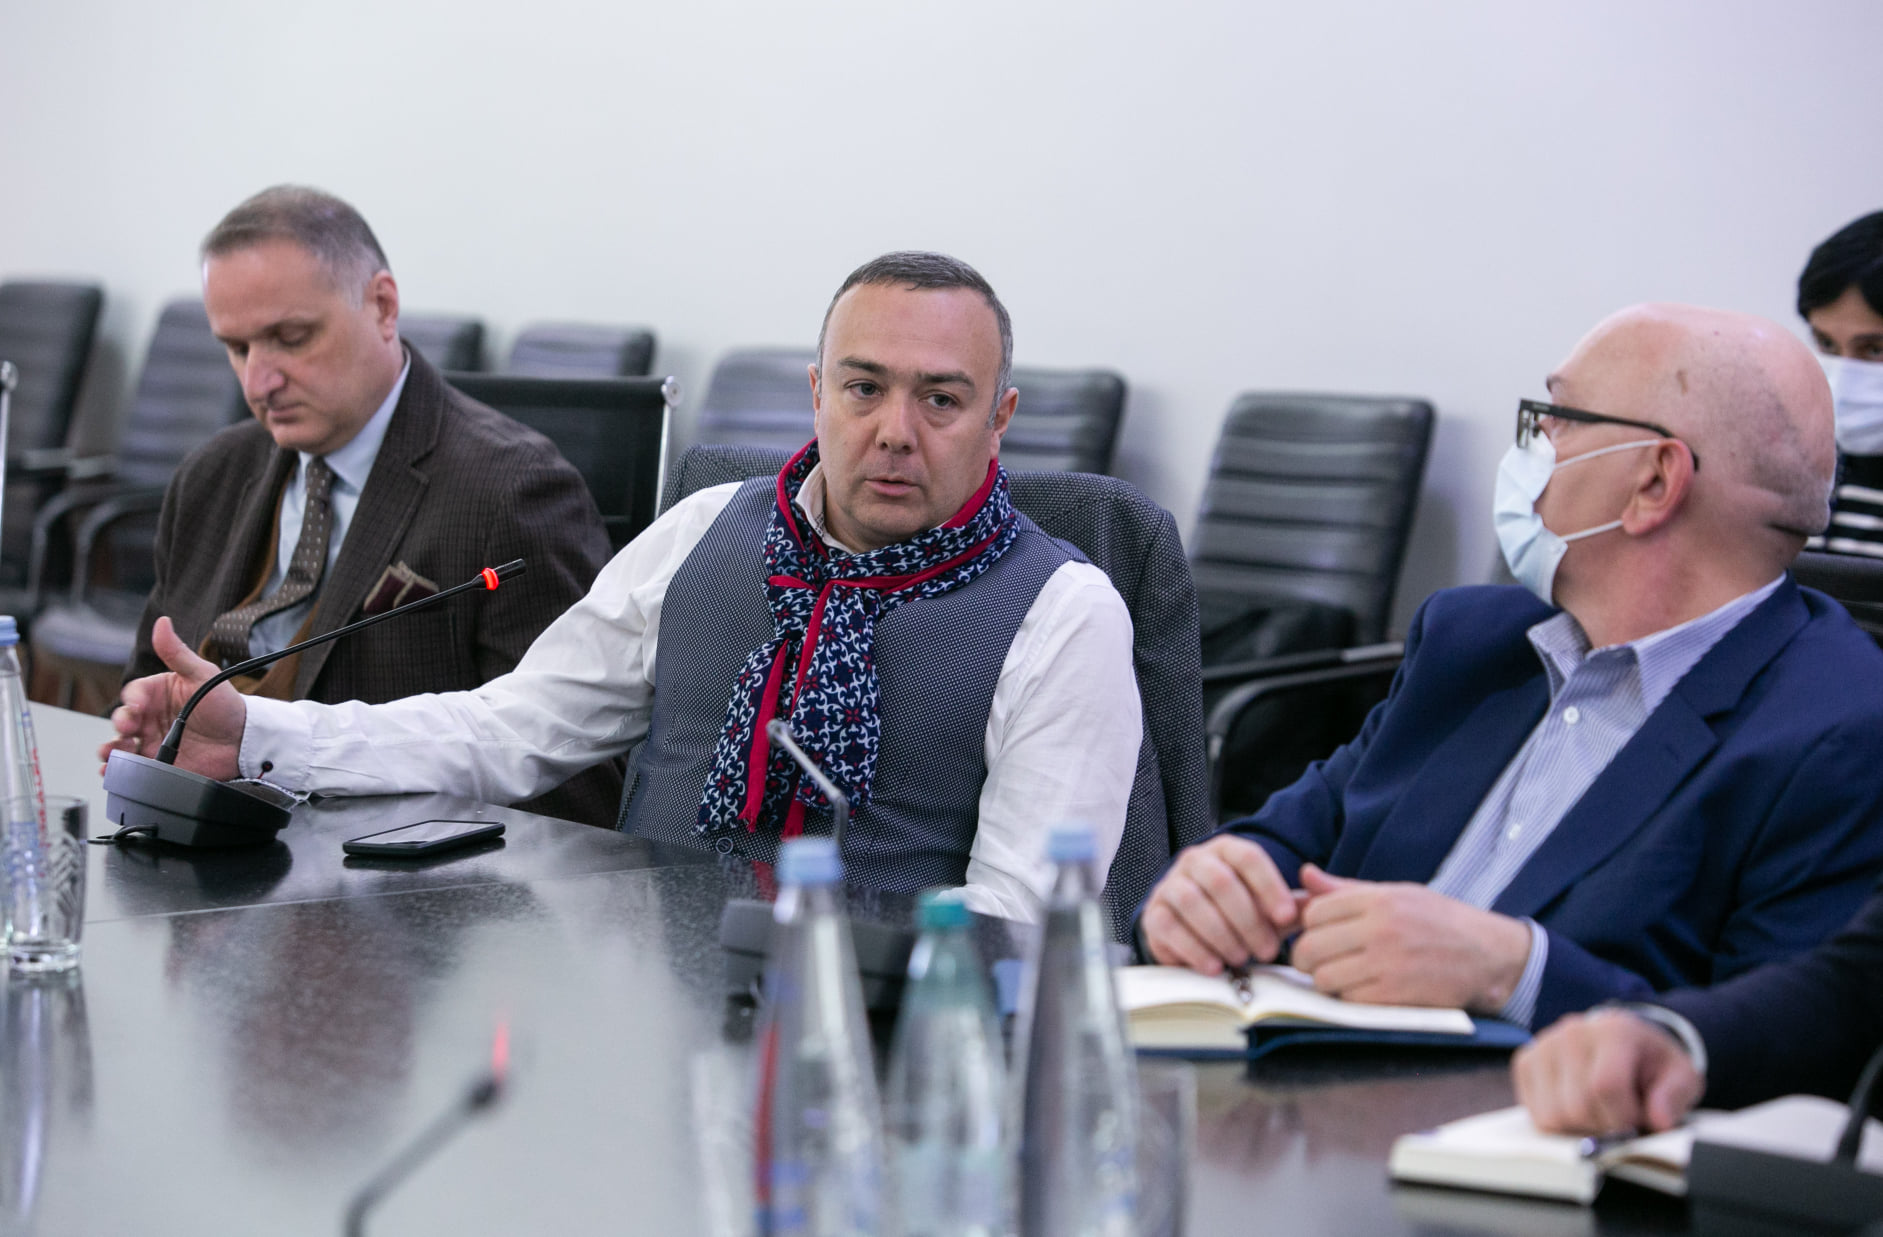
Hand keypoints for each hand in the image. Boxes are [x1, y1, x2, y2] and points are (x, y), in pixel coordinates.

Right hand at [100, 616, 245, 781]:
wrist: (246, 741)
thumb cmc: (227, 704)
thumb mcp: (202, 674)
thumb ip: (177, 653)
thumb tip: (162, 622)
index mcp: (158, 693)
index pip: (134, 694)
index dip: (133, 700)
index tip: (139, 706)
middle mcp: (151, 717)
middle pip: (123, 720)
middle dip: (120, 724)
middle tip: (129, 729)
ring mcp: (153, 741)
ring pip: (121, 744)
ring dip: (111, 748)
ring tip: (113, 752)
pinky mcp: (158, 764)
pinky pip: (132, 767)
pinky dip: (118, 769)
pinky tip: (113, 769)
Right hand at [1140, 834, 1299, 974]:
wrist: (1194, 926)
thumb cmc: (1239, 913)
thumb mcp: (1269, 905)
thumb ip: (1293, 905)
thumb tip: (1316, 903)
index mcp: (1226, 850)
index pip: (1249, 858)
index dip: (1271, 887)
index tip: (1288, 917)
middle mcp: (1194, 861)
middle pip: (1221, 882)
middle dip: (1248, 920)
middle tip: (1268, 950)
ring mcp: (1170, 885)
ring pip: (1192, 902)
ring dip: (1222, 935)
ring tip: (1241, 958)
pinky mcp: (1153, 915)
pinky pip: (1169, 927)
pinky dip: (1194, 949)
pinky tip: (1215, 966)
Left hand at [1289, 865, 1531, 1011]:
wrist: (1490, 956)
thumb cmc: (1440, 922)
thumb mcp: (1398, 894)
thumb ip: (1347, 889)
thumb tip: (1305, 876)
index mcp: (1380, 899)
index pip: (1313, 912)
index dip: (1309, 927)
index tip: (1321, 935)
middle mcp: (1381, 928)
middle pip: (1311, 947)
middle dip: (1307, 958)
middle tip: (1319, 963)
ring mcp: (1388, 964)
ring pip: (1324, 978)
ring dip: (1327, 982)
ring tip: (1343, 977)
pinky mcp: (1396, 996)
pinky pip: (1348, 1001)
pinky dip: (1349, 999)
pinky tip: (1363, 991)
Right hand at [1514, 1008, 1701, 1134]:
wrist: (1628, 1044)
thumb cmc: (1652, 1064)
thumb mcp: (1681, 1075)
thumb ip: (1675, 1095)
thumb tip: (1657, 1121)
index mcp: (1614, 1030)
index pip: (1605, 1086)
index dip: (1624, 1118)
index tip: (1639, 1123)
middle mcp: (1572, 1032)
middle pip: (1576, 1105)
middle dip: (1604, 1127)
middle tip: (1621, 1120)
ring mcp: (1543, 1045)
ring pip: (1552, 1115)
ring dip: (1580, 1128)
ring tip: (1600, 1114)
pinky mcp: (1525, 1062)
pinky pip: (1535, 1114)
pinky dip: (1559, 1123)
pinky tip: (1578, 1109)